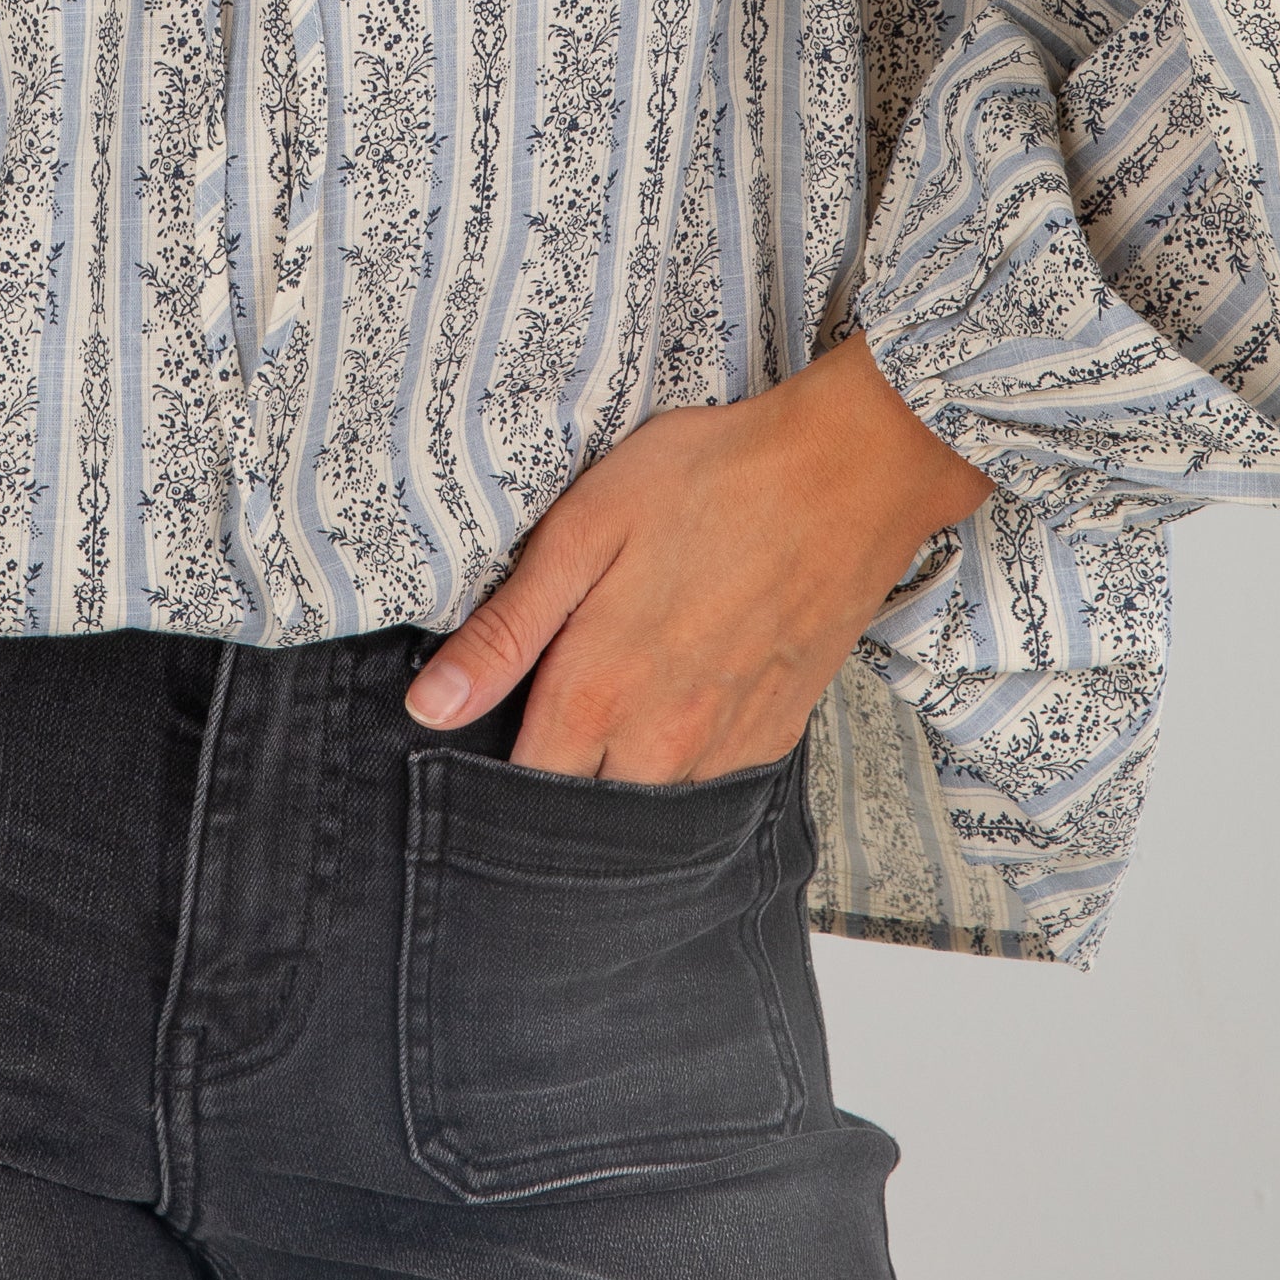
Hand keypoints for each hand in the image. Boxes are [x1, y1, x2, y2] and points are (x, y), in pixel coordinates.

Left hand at [400, 330, 992, 780]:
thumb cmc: (710, 481)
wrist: (850, 473)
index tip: (483, 726)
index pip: (518, 784)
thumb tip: (429, 708)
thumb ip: (506, 630)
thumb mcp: (584, 529)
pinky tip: (680, 700)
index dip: (490, 763)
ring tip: (618, 699)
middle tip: (552, 702)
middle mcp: (660, 743)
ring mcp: (725, 747)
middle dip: (554, 775)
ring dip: (619, 775)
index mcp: (596, 693)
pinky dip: (683, 764)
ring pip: (647, 803)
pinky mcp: (776, 735)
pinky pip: (710, 785)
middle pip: (580, 805)